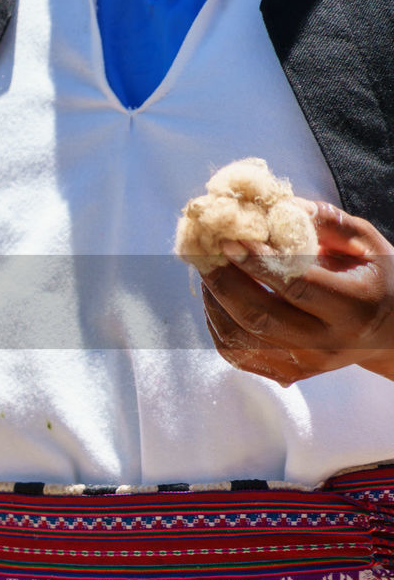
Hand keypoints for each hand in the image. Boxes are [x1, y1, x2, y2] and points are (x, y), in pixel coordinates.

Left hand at [200, 200, 393, 384]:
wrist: (392, 333)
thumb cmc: (376, 279)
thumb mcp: (367, 245)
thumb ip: (328, 223)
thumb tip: (279, 205)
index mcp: (354, 307)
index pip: (295, 285)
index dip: (257, 262)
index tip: (228, 240)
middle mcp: (328, 342)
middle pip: (260, 316)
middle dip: (224, 281)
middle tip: (204, 254)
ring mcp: (306, 363)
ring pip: (241, 339)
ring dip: (214, 302)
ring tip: (207, 271)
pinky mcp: (289, 374)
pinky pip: (237, 354)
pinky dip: (217, 325)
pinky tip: (216, 298)